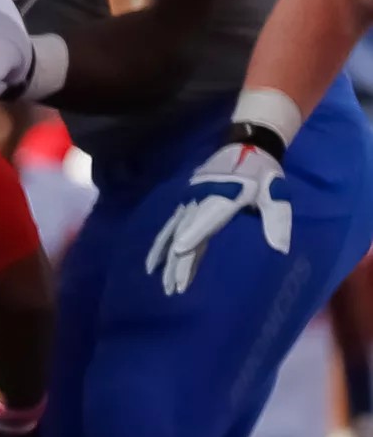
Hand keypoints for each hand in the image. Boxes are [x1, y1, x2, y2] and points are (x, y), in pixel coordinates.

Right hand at [145, 142, 290, 295]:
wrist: (246, 147)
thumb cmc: (263, 173)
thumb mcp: (276, 193)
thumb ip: (277, 220)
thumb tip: (280, 249)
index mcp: (224, 196)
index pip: (206, 218)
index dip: (193, 234)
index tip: (180, 252)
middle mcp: (201, 200)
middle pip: (185, 232)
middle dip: (178, 261)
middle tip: (174, 288)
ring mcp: (191, 202)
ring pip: (174, 232)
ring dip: (166, 257)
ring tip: (160, 280)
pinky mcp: (187, 204)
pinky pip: (172, 227)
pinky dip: (163, 244)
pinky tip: (156, 261)